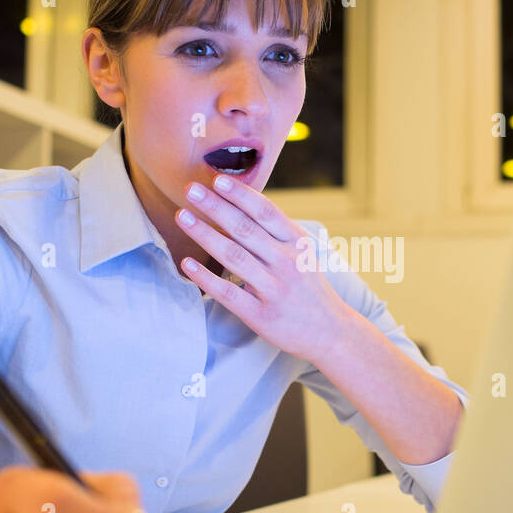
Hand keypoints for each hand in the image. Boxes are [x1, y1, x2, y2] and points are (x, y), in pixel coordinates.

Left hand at [174, 174, 357, 363]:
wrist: (330, 332)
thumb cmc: (309, 288)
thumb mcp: (302, 254)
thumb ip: (277, 232)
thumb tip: (241, 203)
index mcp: (297, 244)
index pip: (266, 212)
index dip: (241, 195)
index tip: (217, 179)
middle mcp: (287, 262)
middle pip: (245, 229)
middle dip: (215, 207)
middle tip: (190, 189)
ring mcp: (274, 289)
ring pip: (234, 256)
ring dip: (204, 234)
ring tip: (182, 216)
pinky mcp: (261, 315)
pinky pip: (228, 293)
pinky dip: (205, 277)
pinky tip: (187, 263)